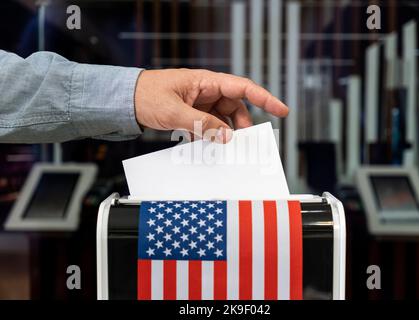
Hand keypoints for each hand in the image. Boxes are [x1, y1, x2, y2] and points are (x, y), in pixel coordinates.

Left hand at [134, 69, 288, 142]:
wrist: (126, 99)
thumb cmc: (147, 95)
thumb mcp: (174, 112)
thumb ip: (202, 124)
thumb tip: (227, 137)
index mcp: (206, 81)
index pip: (242, 87)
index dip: (265, 98)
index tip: (282, 111)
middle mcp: (207, 90)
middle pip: (236, 107)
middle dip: (242, 125)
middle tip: (245, 144)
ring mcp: (200, 102)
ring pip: (223, 119)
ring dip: (225, 133)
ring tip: (226, 149)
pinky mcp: (193, 113)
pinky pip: (210, 125)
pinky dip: (212, 136)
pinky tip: (210, 147)